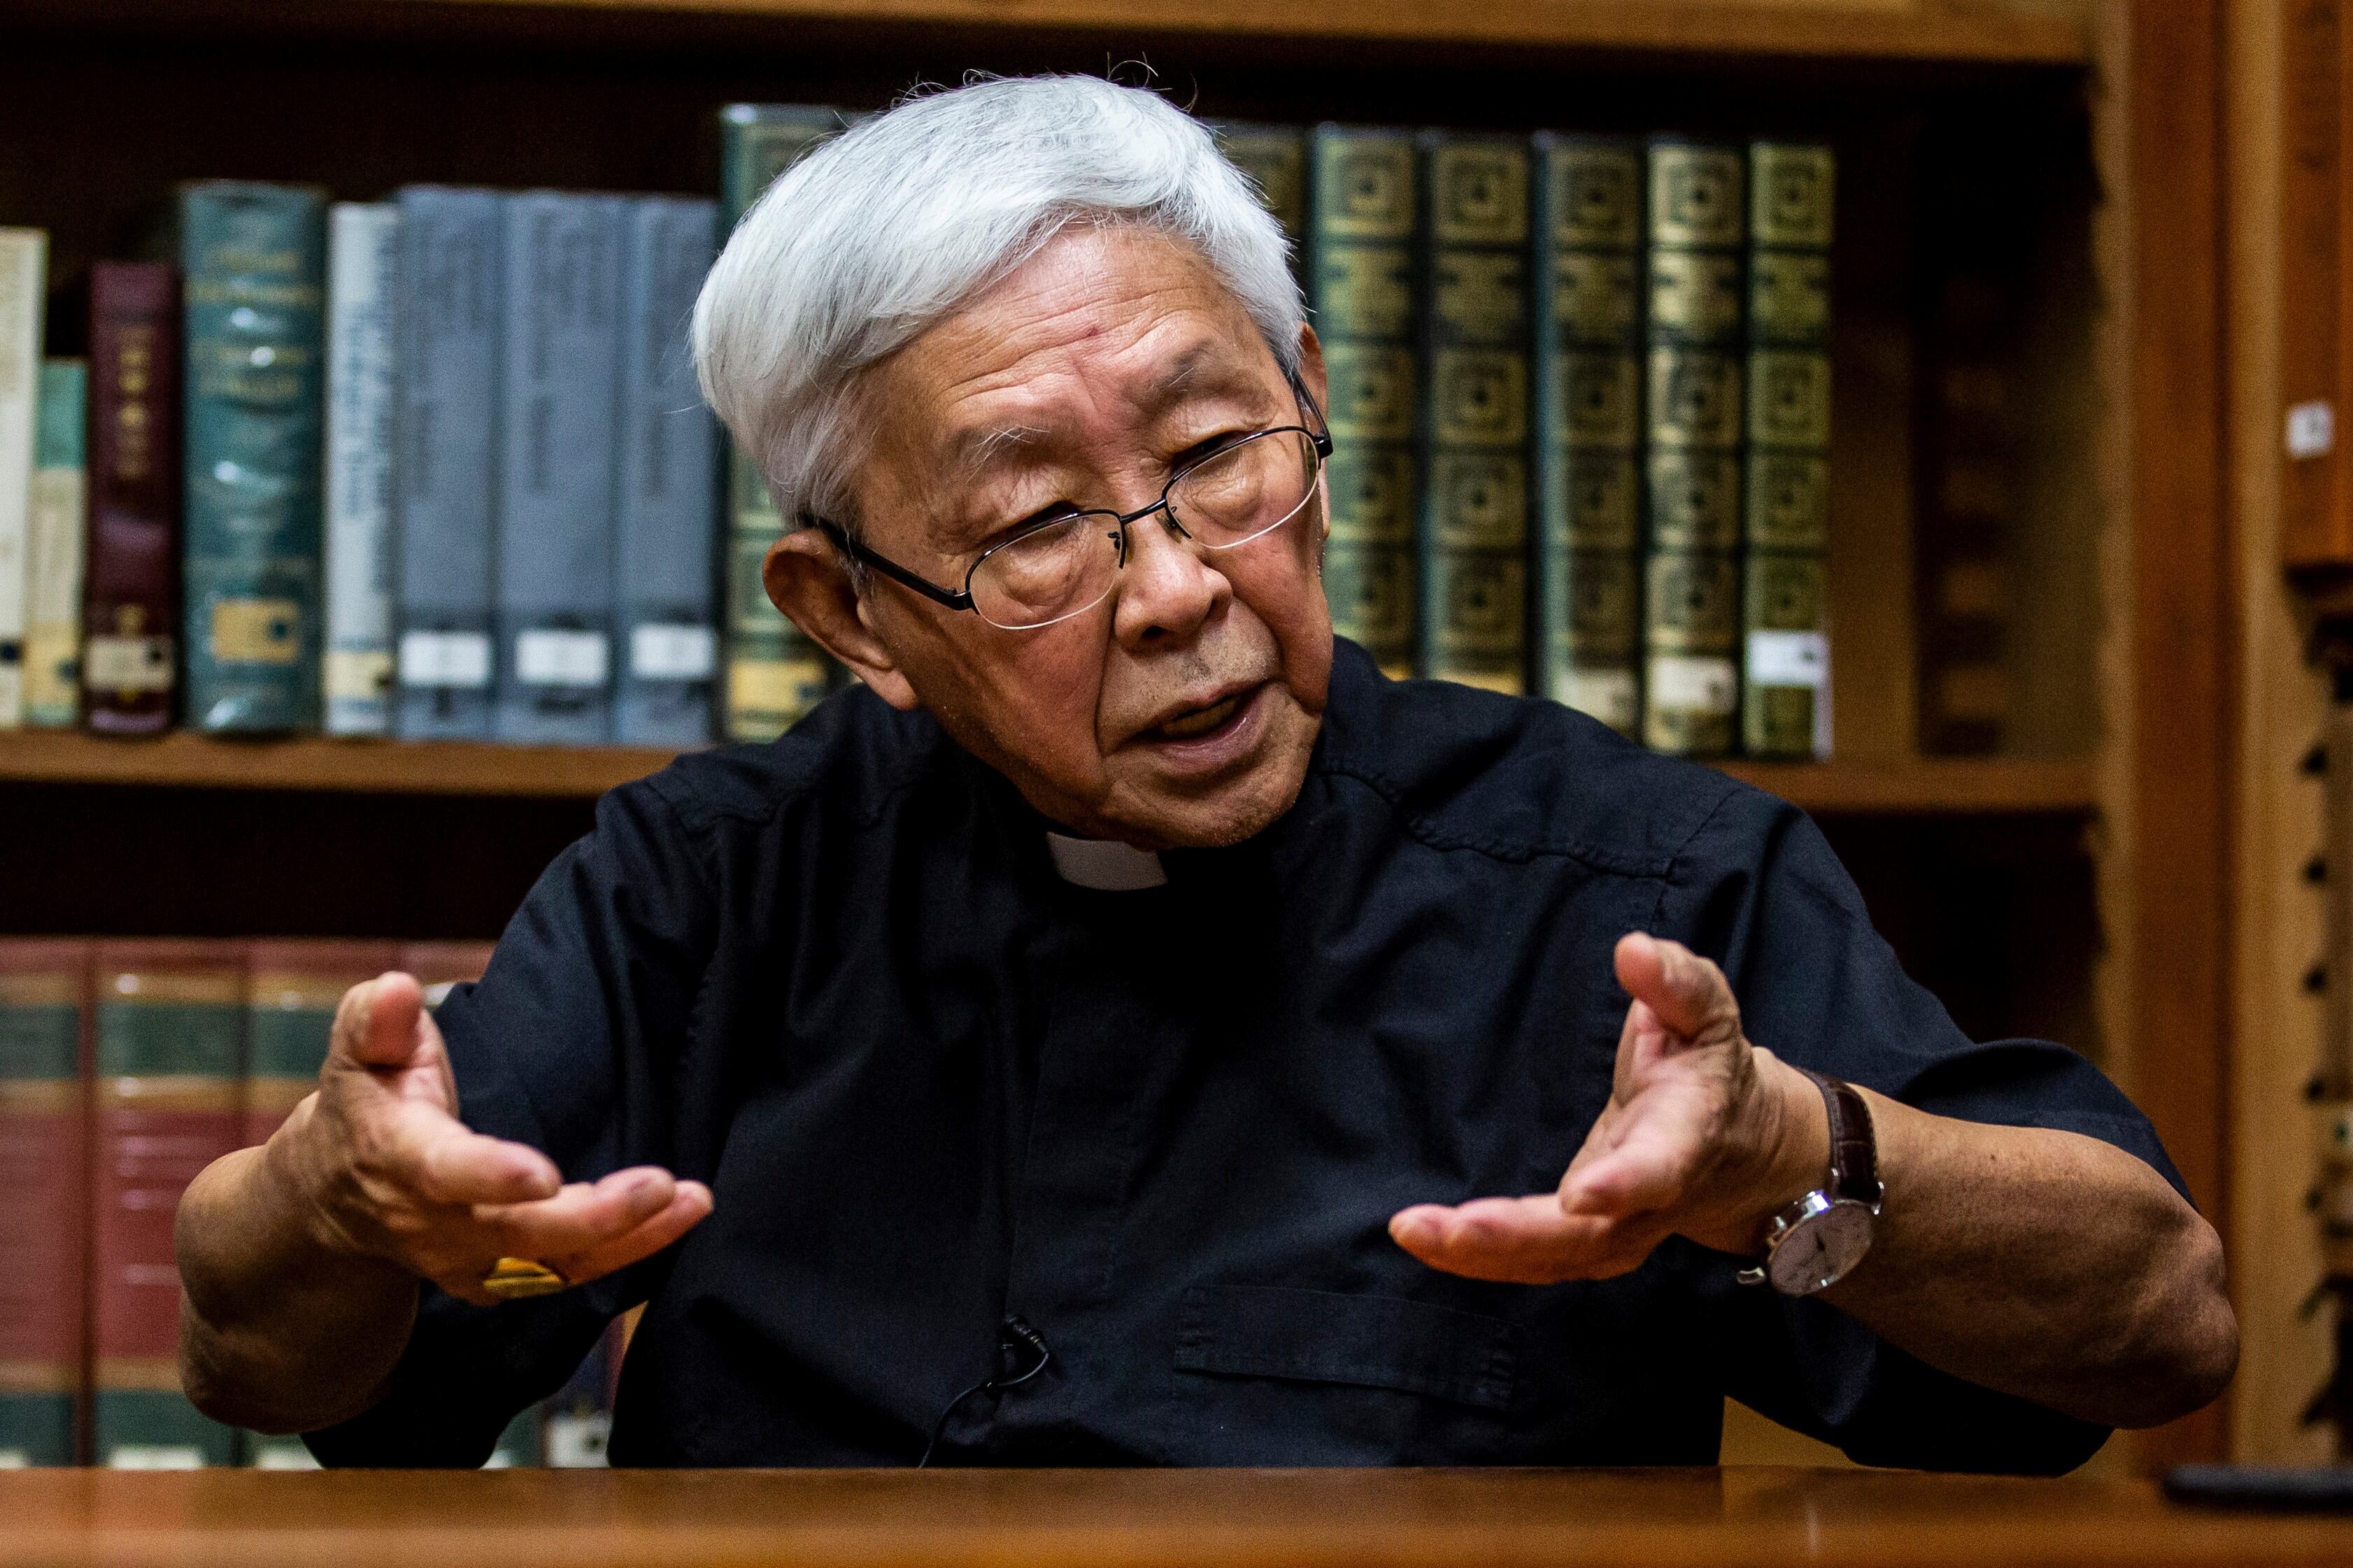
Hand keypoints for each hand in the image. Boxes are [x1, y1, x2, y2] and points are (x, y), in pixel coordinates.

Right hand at [275, 973, 712, 1305]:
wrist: (336, 1199)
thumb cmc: (365, 1105)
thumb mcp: (357, 1054)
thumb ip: (377, 1022)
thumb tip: (399, 988)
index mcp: (401, 1159)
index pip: (447, 1173)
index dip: (492, 1176)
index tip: (542, 1175)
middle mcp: (437, 1223)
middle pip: (519, 1232)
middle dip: (593, 1216)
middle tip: (661, 1186)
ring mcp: (470, 1259)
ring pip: (554, 1264)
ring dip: (630, 1238)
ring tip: (694, 1201)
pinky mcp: (501, 1277)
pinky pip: (567, 1275)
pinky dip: (626, 1253)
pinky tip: (678, 1219)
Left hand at [1388, 932, 1824, 1283]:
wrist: (1740, 1146)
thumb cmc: (1709, 1067)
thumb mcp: (1707, 1013)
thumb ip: (1675, 983)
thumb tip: (1632, 949)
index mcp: (1683, 1140)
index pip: (1658, 1169)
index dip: (1623, 1186)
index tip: (1580, 1195)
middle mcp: (1650, 1202)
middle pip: (1588, 1235)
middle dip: (1518, 1234)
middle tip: (1452, 1227)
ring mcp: (1617, 1231)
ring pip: (1551, 1259)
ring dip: (1482, 1254)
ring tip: (1414, 1232)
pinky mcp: (1584, 1241)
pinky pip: (1531, 1261)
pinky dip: (1477, 1257)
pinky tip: (1425, 1241)